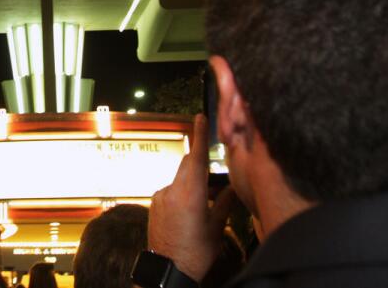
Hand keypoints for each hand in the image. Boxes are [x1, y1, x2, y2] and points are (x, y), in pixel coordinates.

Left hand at [149, 114, 234, 280]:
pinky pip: (170, 190)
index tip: (200, 117)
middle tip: (213, 178)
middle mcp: (172, 190)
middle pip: (188, 165)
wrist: (168, 269)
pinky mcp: (154, 203)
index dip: (199, 135)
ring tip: (201, 206)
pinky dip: (180, 194)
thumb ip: (225, 202)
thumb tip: (233, 186)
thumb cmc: (195, 252)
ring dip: (191, 183)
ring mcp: (160, 196)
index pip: (197, 158)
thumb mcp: (216, 228)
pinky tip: (187, 213)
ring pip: (179, 178)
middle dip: (200, 164)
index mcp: (191, 194)